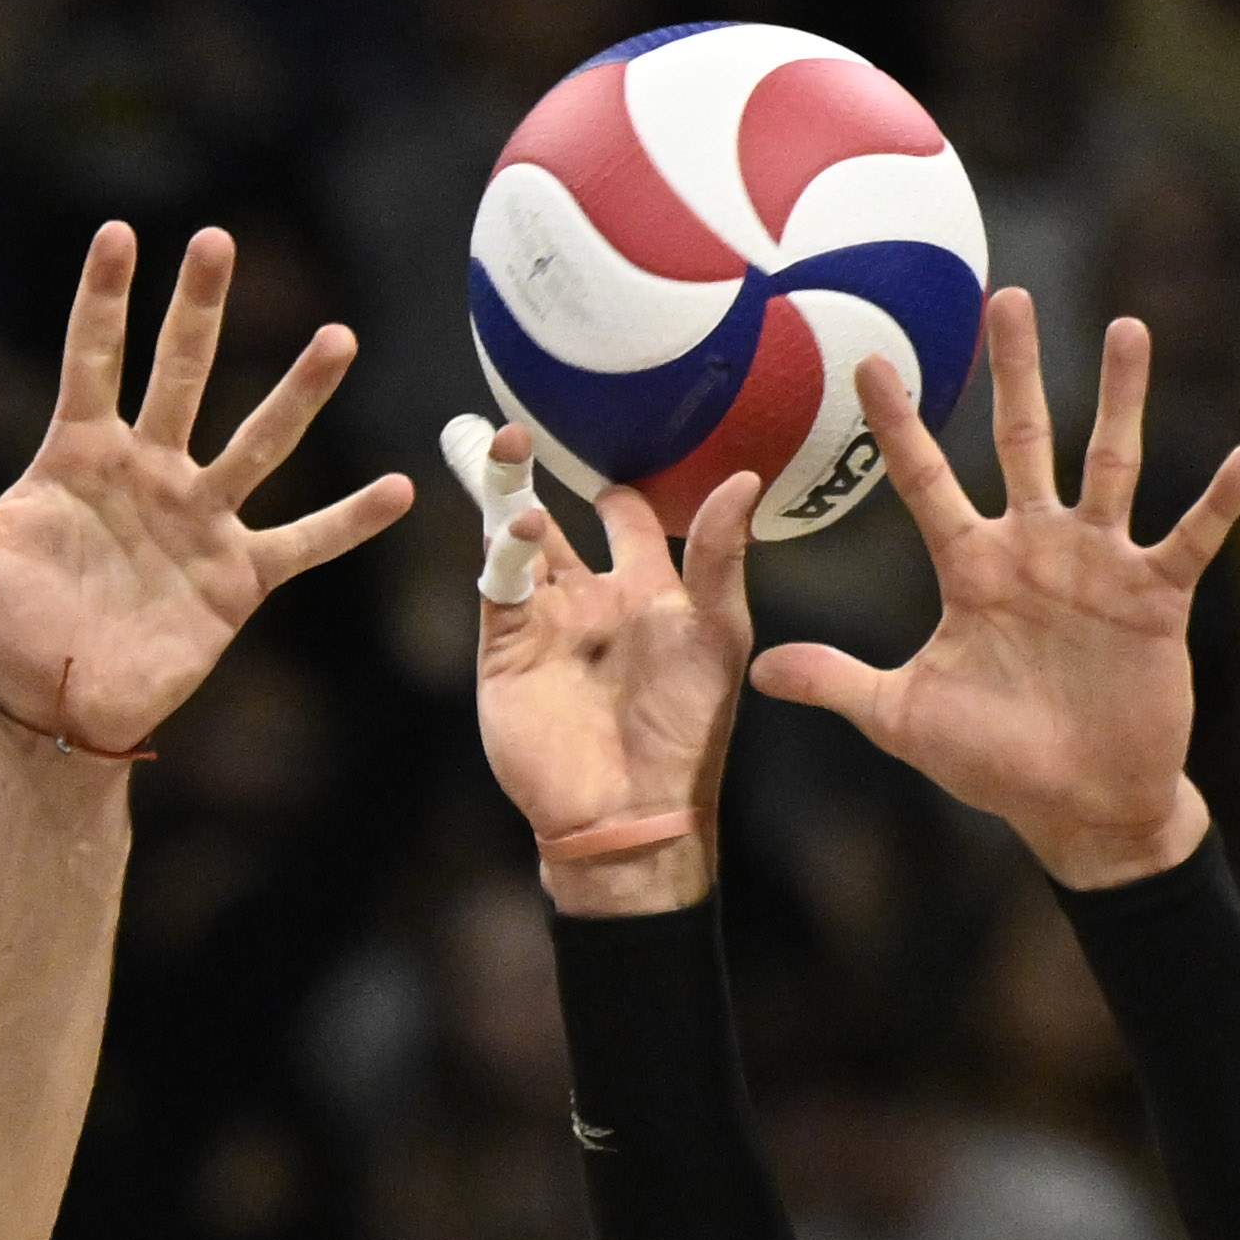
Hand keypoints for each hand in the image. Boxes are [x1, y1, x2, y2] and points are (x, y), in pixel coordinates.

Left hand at [0, 223, 410, 753]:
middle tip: (217, 240)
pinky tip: (400, 490)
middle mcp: (148, 474)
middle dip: (198, 311)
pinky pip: (302, 543)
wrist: (50, 708)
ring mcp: (198, 522)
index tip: (120, 233)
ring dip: (296, 394)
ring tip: (337, 338)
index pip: (92, 360)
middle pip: (180, 377)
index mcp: (79, 456)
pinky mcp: (235, 580)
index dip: (104, 299)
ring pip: (255, 444)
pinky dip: (348, 521)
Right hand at [466, 420, 758, 917]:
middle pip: (551, 522)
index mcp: (646, 593)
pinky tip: (515, 525)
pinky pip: (498, 590)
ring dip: (502, 497)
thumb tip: (744, 477)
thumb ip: (719, 557)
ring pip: (513, 544)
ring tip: (495, 446)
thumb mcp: (719, 633)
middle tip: (514, 429)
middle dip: (527, 476)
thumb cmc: (687, 729)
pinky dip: (501, 554)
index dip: (620, 492)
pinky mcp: (507, 652)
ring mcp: (543, 626)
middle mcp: (589, 603)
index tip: (614, 449)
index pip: (625, 523)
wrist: (630, 810)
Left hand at [750, 289, 1239, 888]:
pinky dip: (1218, 500)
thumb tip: (758, 671)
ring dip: (1121, 398)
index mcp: (971, 569)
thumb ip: (839, 684)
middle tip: (1009, 295)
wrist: (1077, 803)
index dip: (899, 424)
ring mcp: (1099, 566)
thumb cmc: (992, 762)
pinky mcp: (1156, 598)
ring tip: (1126, 326)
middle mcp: (1035, 550)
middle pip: (1024, 440)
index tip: (870, 361)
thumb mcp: (904, 719)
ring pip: (1110, 462)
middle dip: (1017, 371)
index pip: (926, 481)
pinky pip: (1190, 537)